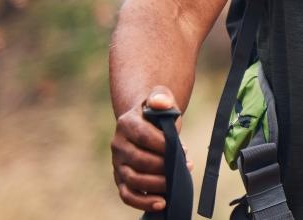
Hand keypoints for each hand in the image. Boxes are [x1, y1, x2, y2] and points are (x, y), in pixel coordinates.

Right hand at [111, 86, 178, 211]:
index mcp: (127, 124)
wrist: (146, 122)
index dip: (164, 145)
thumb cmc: (158, 113)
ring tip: (175, 184)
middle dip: (164, 167)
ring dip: (157, 185)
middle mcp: (118, 145)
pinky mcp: (121, 179)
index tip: (183, 149)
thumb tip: (161, 103)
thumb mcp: (161, 99)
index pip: (144, 137)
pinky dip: (143, 202)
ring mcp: (118, 164)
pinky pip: (127, 195)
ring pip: (133, 180)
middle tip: (184, 167)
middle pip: (139, 161)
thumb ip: (162, 98)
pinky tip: (161, 204)